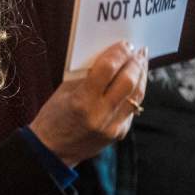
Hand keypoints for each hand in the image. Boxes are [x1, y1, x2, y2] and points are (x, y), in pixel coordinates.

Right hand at [29, 42, 147, 167]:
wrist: (53, 150)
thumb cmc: (54, 115)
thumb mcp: (64, 91)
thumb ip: (87, 75)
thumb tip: (108, 56)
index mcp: (83, 101)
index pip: (108, 69)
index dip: (118, 53)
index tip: (124, 43)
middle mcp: (101, 115)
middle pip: (128, 82)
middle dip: (135, 62)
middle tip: (138, 50)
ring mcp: (113, 127)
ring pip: (137, 96)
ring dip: (141, 75)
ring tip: (142, 61)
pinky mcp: (119, 133)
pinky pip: (132, 108)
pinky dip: (135, 91)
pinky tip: (135, 80)